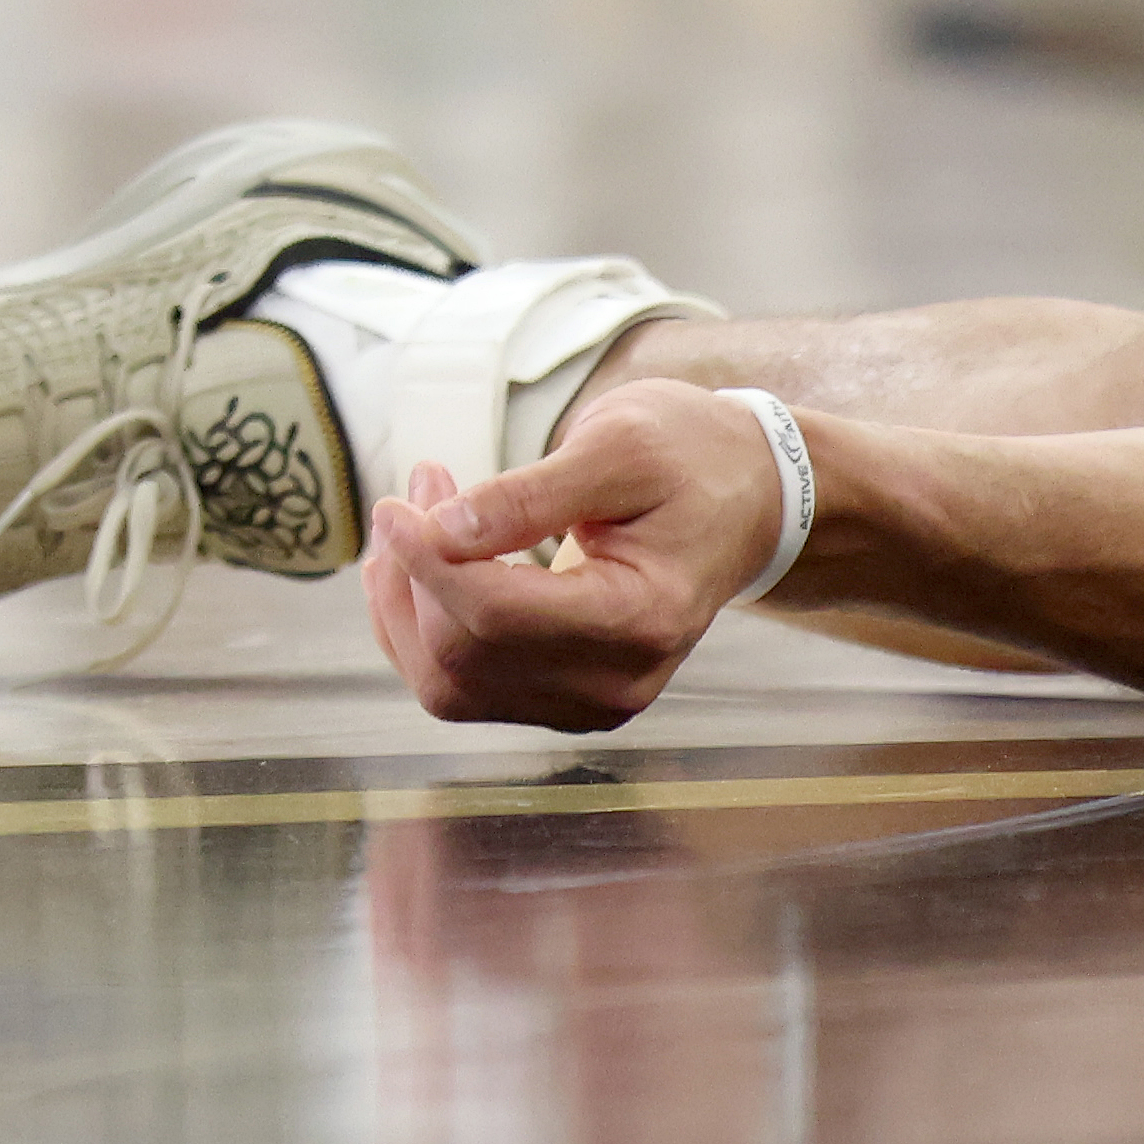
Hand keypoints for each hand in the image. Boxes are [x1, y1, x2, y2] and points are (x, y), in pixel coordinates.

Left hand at [357, 381, 784, 731]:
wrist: (748, 497)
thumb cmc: (692, 458)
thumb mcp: (621, 444)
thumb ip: (530, 493)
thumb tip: (441, 531)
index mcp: (644, 616)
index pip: (496, 613)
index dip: (426, 560)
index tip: (394, 503)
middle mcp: (621, 680)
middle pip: (465, 654)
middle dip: (418, 571)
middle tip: (423, 485)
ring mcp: (594, 700)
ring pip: (449, 684)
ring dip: (409, 607)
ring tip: (413, 527)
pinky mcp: (569, 699)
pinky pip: (464, 687)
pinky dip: (426, 632)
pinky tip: (425, 574)